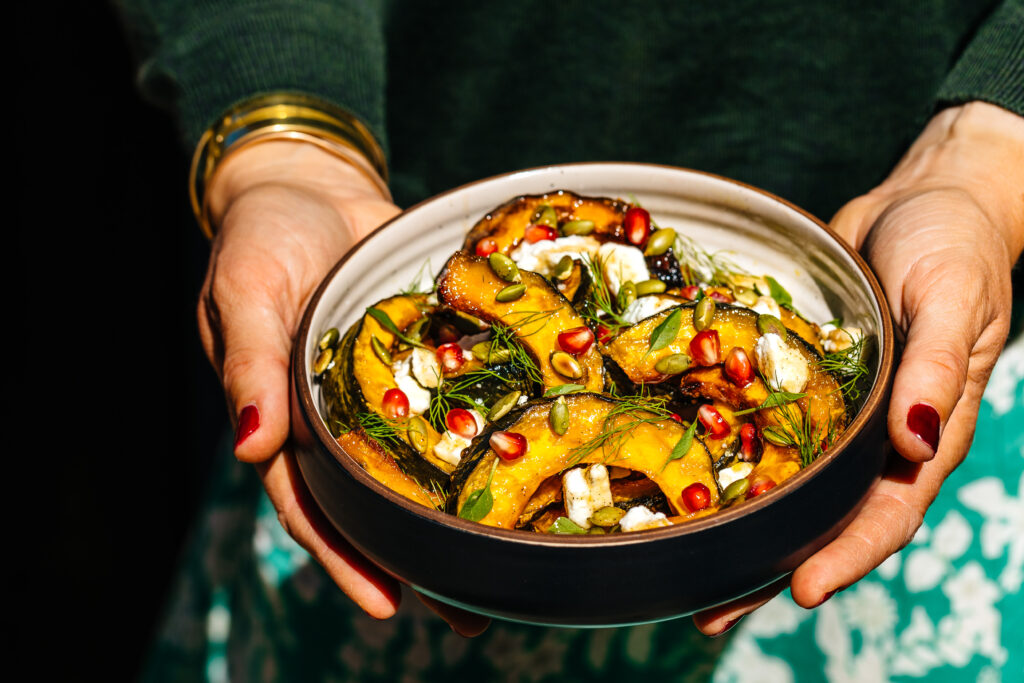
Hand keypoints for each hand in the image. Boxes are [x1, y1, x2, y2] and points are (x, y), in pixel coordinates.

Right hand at [198, 141, 488, 635]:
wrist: (311, 184)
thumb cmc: (262, 237)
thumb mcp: (245, 294)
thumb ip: (251, 367)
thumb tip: (250, 449)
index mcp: (290, 418)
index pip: (313, 503)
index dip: (345, 556)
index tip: (386, 605)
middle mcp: (345, 416)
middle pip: (381, 500)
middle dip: (420, 557)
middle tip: (472, 613)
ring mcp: (393, 389)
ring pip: (429, 461)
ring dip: (462, 510)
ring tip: (512, 561)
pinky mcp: (431, 354)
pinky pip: (462, 397)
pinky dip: (490, 429)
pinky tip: (532, 458)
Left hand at [694, 101, 1023, 634]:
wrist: (918, 202)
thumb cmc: (953, 246)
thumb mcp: (954, 296)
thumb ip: (937, 364)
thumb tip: (918, 438)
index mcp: (924, 432)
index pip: (887, 513)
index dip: (847, 556)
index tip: (799, 590)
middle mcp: (873, 436)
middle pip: (824, 517)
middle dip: (772, 565)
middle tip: (711, 610)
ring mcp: (832, 413)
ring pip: (786, 483)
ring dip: (742, 529)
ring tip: (685, 571)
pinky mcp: (795, 382)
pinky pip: (761, 427)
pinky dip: (729, 457)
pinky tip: (684, 483)